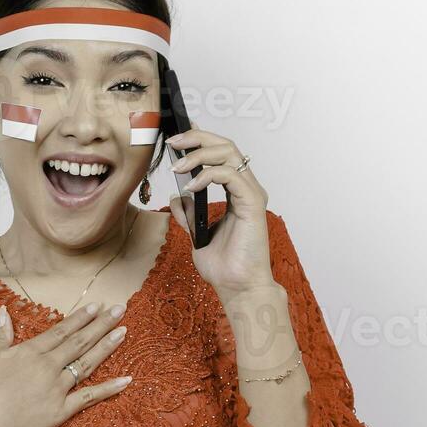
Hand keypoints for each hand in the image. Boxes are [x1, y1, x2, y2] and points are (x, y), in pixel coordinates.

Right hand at [0, 301, 131, 426]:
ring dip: (107, 347)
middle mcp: (48, 366)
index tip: (96, 306)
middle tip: (120, 309)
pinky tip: (127, 380)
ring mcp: (57, 389)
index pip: (60, 331)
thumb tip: (4, 310)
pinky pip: (89, 398)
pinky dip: (109, 389)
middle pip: (79, 342)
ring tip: (123, 332)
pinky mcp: (61, 411)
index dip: (79, 318)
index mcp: (30, 352)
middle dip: (101, 324)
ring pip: (87, 364)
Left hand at [164, 127, 278, 303]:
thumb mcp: (197, 234)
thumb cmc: (224, 266)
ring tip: (178, 167)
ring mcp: (250, 194)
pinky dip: (208, 175)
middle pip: (226, 145)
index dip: (200, 141)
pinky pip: (230, 175)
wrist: (237, 288)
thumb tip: (177, 196)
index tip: (177, 140)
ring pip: (229, 153)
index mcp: (236, 193)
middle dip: (197, 138)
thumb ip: (189, 214)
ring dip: (199, 154)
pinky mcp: (252, 203)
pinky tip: (192, 186)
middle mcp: (246, 189)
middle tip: (174, 143)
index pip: (221, 154)